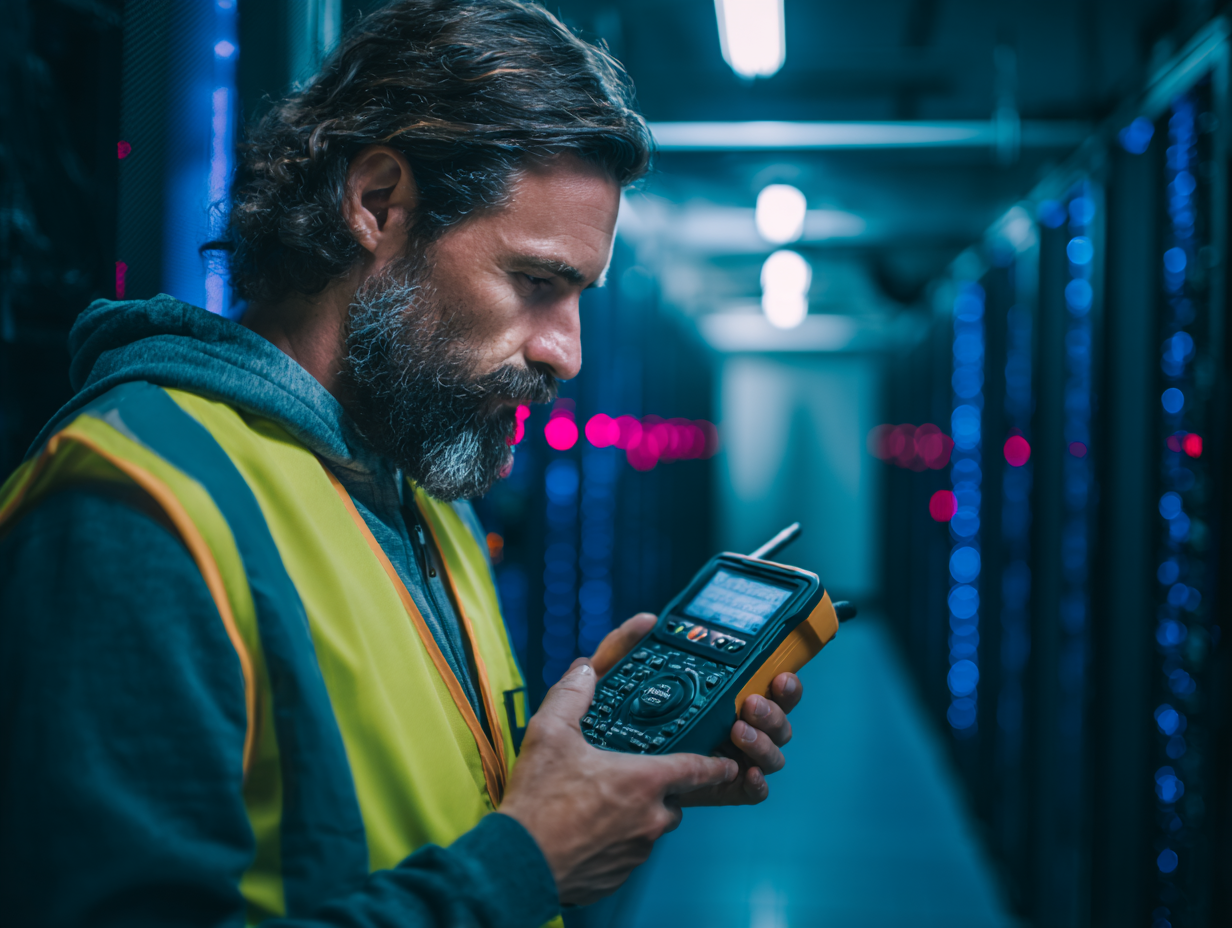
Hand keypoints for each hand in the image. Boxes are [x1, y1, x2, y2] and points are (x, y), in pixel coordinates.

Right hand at [498, 659, 737, 905]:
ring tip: (601, 805)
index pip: (697, 770)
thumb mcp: (550, 733)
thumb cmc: (538, 802)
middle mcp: (650, 818)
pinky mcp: (619, 876)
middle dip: (659, 791)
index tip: (728, 764)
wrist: (519, 862)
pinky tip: (588, 831)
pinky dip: (616, 843)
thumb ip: (572, 695)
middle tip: (629, 780)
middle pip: (673, 801)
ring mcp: (637, 851)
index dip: (714, 765)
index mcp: (644, 781)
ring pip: (650, 829)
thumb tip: (584, 670)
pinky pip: (629, 854)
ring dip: (636, 817)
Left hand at [588, 614, 804, 806]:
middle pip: (777, 720)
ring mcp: (730, 761)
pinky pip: (753, 791)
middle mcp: (734, 727)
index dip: (784, 681)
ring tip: (738, 732)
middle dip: (774, 711)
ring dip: (764, 742)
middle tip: (750, 703)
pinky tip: (746, 773)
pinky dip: (757, 783)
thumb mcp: (613, 680)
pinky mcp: (721, 790)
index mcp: (722, 698)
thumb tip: (646, 620)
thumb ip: (624, 646)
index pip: (767, 687)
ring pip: (771, 754)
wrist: (594, 771)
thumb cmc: (608, 721)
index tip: (779, 673)